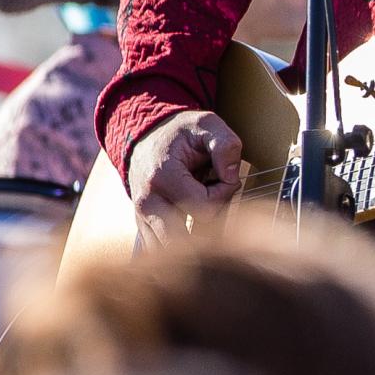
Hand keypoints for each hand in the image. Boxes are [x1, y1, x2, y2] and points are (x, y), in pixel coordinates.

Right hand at [128, 111, 244, 243]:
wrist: (146, 137)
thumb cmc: (180, 133)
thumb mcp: (207, 125)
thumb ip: (225, 145)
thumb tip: (232, 176)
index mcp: (163, 178)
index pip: (205, 208)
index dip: (224, 195)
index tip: (223, 179)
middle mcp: (148, 203)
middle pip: (189, 239)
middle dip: (211, 224)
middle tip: (216, 199)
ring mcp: (142, 219)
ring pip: (176, 249)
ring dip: (197, 237)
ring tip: (202, 209)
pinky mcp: (143, 228)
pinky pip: (165, 249)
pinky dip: (184, 243)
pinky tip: (191, 221)